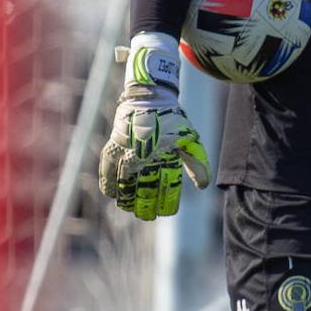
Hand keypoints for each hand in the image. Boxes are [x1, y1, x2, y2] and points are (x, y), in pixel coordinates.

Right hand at [98, 33, 210, 220]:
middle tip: (146, 216)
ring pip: (124, 182)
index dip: (165, 202)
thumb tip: (203, 187)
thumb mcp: (189, 139)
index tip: (165, 212)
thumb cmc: (172, 118)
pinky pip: (107, 166)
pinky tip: (110, 193)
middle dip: (144, 206)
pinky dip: (107, 181)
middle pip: (143, 189)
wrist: (151, 95)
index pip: (164, 187)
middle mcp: (144, 155)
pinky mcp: (115, 143)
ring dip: (126, 197)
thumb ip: (197, 163)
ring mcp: (127, 149)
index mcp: (164, 155)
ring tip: (127, 208)